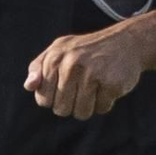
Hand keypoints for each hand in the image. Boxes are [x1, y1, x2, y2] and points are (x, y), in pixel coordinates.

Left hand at [25, 24, 143, 118]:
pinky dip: (105, 103)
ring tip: (94, 88)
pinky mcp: (112, 83)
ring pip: (81, 113)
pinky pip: (101, 109)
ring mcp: (93, 74)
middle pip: (61, 110)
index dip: (54, 99)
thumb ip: (38, 67)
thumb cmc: (86, 50)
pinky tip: (107, 86)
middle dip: (71, 105)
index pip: (44, 100)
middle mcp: (71, 65)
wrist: (126, 41)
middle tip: (82, 88)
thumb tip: (29, 86)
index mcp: (54, 58)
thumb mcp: (58, 50)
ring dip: (88, 106)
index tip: (64, 87)